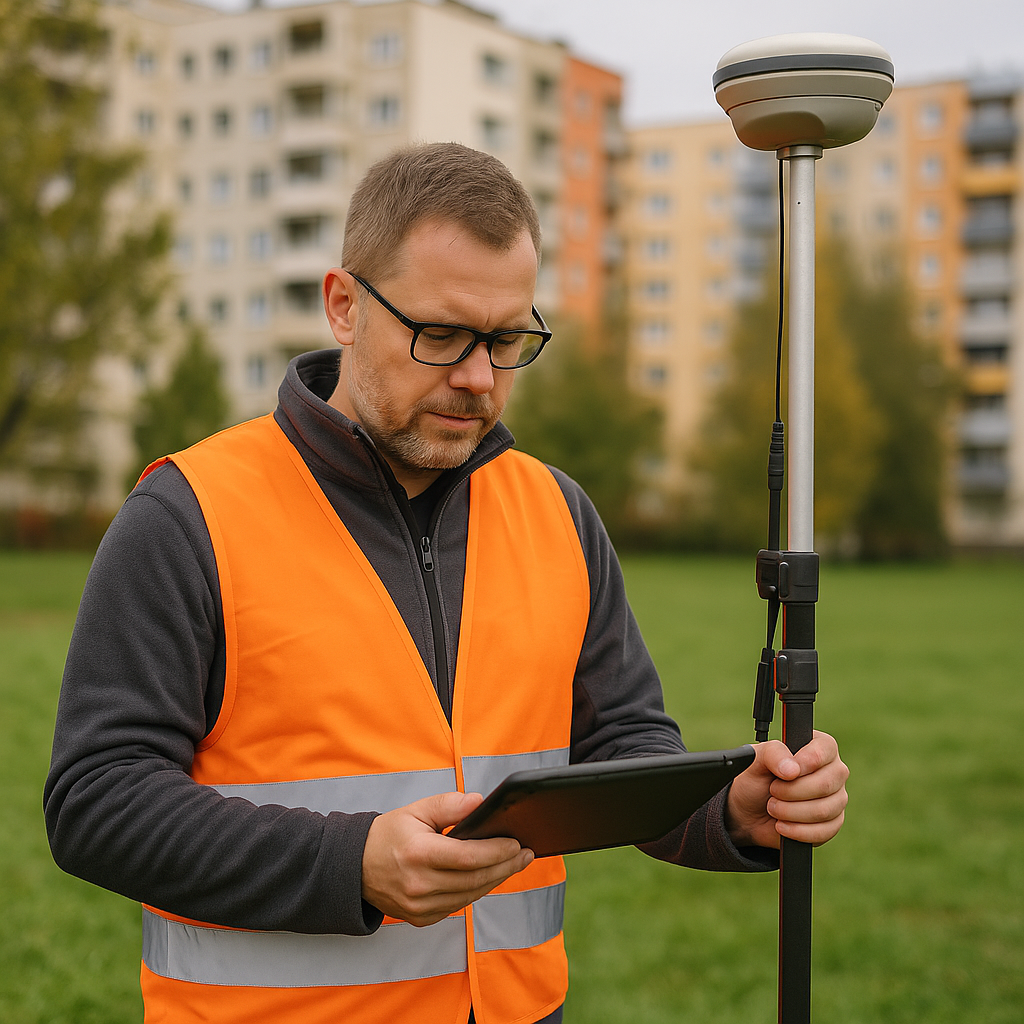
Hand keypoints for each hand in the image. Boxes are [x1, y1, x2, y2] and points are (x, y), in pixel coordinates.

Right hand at [361, 791, 533, 926]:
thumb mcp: (416, 810)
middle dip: (506, 866)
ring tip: (514, 863)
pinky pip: (458, 906)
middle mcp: (419, 885)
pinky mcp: (421, 918)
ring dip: (496, 879)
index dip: (497, 851)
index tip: (516, 842)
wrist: (355, 867)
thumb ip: (450, 805)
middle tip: (525, 854)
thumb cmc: (388, 835)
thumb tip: (480, 803)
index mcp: (418, 854)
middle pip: (475, 880)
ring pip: (470, 895)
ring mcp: (420, 907)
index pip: (469, 857)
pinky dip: (477, 891)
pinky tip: (490, 877)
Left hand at [725, 731, 848, 849]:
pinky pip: (824, 831)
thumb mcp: (757, 759)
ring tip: (773, 807)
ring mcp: (836, 798)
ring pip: (824, 810)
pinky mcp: (833, 823)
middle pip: (826, 784)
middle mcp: (833, 771)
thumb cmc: (756, 778)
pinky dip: (797, 830)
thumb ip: (773, 754)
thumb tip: (793, 770)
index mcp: (819, 747)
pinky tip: (781, 825)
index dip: (806, 762)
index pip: (825, 749)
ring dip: (790, 812)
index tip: (786, 773)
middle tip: (772, 791)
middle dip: (791, 792)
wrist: (748, 811)